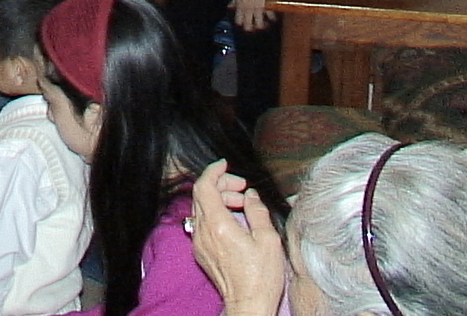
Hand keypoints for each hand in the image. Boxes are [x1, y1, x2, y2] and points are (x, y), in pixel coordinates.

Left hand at [191, 160, 285, 315]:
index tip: (225, 164)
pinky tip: (233, 220)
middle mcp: (203, 232)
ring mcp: (199, 243)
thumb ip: (257, 212)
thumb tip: (251, 196)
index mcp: (218, 225)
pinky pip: (202, 223)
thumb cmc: (261, 278)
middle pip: (202, 195)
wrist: (248, 305)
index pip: (204, 187)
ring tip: (242, 205)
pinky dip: (215, 213)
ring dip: (219, 199)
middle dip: (221, 184)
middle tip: (242, 188)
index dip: (213, 171)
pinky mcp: (200, 252)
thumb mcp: (268, 240)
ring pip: (201, 208)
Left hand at [229, 0, 275, 31]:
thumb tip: (230, 6)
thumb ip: (234, 0)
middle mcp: (247, 9)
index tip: (243, 23)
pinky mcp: (266, 6)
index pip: (238, 20)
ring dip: (262, 26)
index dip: (241, 23)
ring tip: (264, 25)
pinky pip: (270, 16)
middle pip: (248, 26)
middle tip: (254, 27)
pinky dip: (272, 18)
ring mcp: (257, 9)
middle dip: (251, 28)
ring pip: (259, 24)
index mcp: (240, 6)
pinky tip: (272, 18)